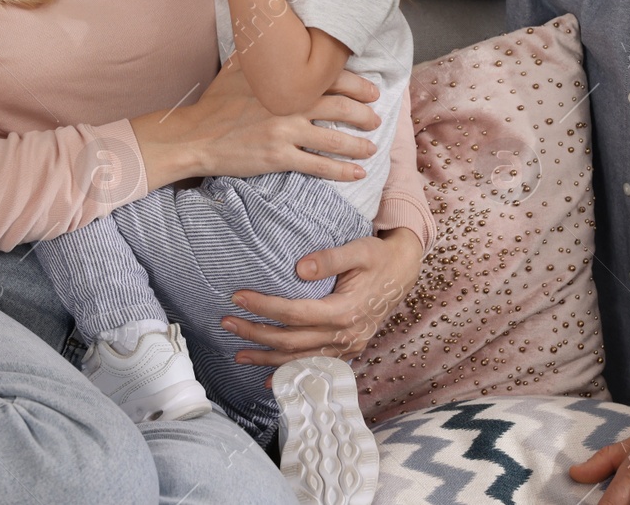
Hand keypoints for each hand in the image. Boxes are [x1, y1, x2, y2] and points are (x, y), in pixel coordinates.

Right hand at [132, 62, 379, 189]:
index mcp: (284, 80)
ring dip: (358, 143)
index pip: (331, 78)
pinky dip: (342, 171)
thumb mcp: (238, 67)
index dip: (357, 85)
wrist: (195, 134)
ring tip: (372, 146)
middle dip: (364, 114)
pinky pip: (319, 165)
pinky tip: (358, 173)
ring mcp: (286, 132)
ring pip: (335, 138)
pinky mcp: (280, 157)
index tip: (372, 92)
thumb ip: (263, 56)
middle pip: (340, 107)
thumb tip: (275, 33)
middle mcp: (290, 104)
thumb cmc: (215, 101)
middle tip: (376, 118)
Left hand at [221, 226, 421, 366]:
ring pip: (300, 359)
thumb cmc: (378, 257)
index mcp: (345, 311)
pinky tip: (269, 379)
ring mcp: (347, 347)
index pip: (295, 313)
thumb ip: (329, 258)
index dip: (264, 307)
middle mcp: (345, 335)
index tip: (237, 297)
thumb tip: (298, 268)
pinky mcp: (347, 350)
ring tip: (238, 355)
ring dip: (266, 359)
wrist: (403, 272)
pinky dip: (291, 373)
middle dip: (256, 334)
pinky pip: (315, 366)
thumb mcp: (359, 249)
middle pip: (291, 341)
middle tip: (226, 322)